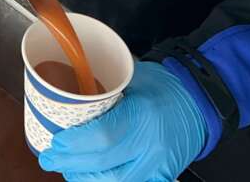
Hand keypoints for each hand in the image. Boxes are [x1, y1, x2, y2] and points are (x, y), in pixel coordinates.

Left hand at [39, 62, 206, 181]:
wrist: (201, 101)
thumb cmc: (165, 85)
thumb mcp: (133, 78)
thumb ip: (104, 92)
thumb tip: (66, 98)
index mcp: (143, 116)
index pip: (102, 138)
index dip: (74, 145)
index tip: (53, 143)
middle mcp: (151, 146)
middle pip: (104, 166)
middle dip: (71, 164)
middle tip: (49, 159)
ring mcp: (159, 166)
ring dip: (85, 178)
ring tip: (67, 168)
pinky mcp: (161, 176)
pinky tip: (90, 176)